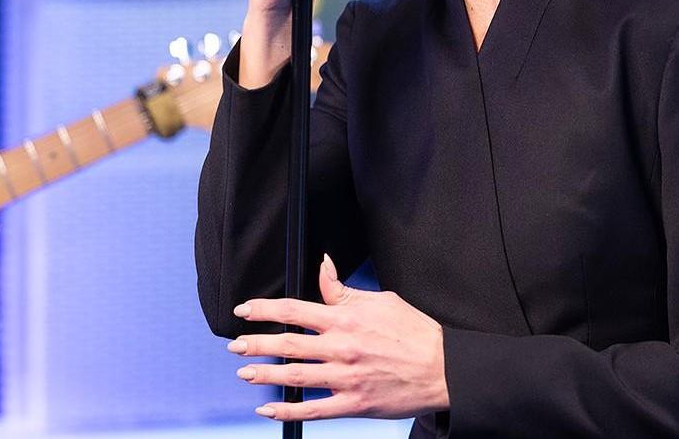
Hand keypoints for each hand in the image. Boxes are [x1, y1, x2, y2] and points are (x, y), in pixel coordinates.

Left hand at [227, 254, 447, 421]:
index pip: (295, 310)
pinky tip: (268, 410)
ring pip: (295, 376)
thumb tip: (323, 268)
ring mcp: (346, 378)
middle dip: (256, 343)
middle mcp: (342, 347)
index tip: (245, 310)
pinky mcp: (353, 403)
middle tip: (235, 344)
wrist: (443, 368)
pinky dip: (287, 410)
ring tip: (244, 371)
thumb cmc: (415, 332)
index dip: (265, 310)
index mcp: (346, 319)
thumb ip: (344, 290)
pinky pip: (313, 409)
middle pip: (288, 344)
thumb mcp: (380, 300)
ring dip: (264, 374)